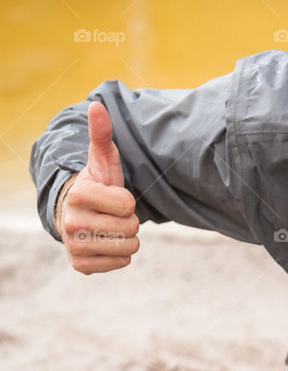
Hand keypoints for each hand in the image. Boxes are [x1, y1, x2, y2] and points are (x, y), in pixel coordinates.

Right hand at [57, 102, 139, 273]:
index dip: (127, 201)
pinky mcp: (81, 265)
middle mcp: (72, 223)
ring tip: (111, 227)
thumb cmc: (97, 185)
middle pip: (131, 228)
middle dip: (129, 221)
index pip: (127, 205)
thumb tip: (98, 105)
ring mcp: (75, 246)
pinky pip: (122, 263)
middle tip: (113, 214)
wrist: (76, 215)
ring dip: (127, 238)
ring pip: (129, 247)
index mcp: (80, 195)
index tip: (113, 197)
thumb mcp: (102, 160)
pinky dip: (120, 255)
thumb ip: (102, 134)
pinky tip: (106, 242)